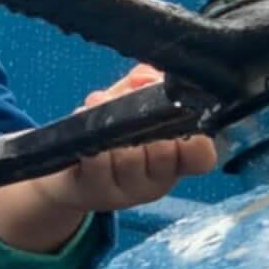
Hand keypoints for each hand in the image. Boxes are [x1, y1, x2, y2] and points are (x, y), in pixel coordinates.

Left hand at [0, 63, 216, 252]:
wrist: (66, 170)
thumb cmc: (108, 132)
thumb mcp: (131, 103)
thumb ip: (147, 81)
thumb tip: (149, 77)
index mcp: (174, 162)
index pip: (202, 158)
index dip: (196, 139)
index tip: (174, 117)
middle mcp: (154, 182)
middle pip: (163, 153)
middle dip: (145, 121)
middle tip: (129, 108)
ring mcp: (123, 191)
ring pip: (129, 157)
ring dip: (112, 126)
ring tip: (99, 109)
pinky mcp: (90, 190)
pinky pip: (96, 160)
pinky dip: (89, 134)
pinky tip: (82, 120)